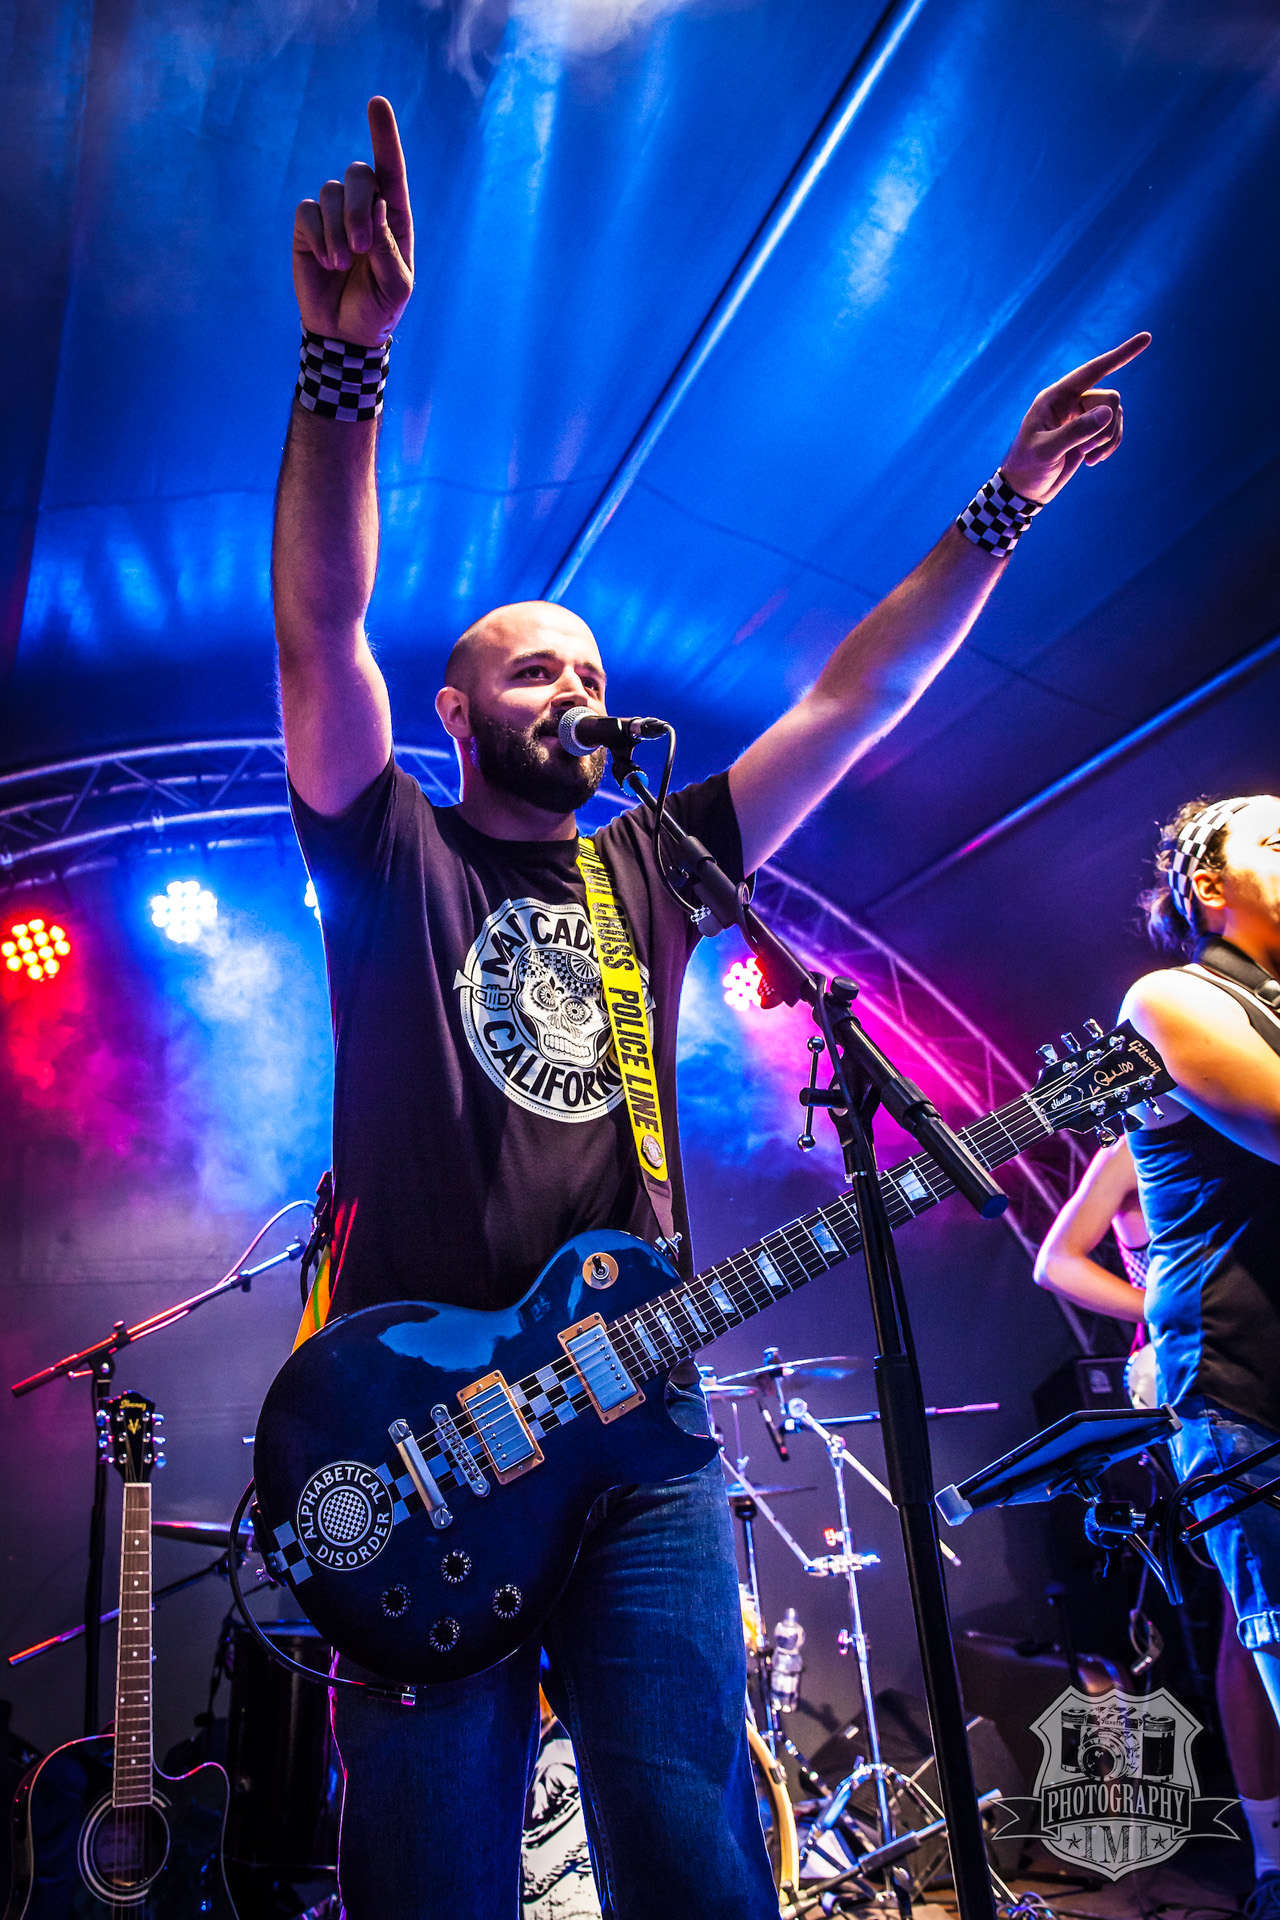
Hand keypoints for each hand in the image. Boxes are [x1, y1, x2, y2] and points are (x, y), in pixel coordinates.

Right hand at [292, 97, 413, 349]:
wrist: (345, 334)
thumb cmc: (378, 309)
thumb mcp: (395, 286)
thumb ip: (388, 248)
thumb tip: (375, 208)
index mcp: (394, 217)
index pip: (391, 170)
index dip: (384, 136)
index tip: (377, 103)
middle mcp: (365, 209)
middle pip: (359, 176)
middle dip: (358, 208)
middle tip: (359, 248)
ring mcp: (335, 216)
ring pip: (331, 193)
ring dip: (338, 230)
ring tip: (343, 265)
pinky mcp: (309, 228)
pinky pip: (309, 212)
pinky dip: (319, 237)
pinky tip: (327, 263)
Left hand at [1000, 331, 1151, 503]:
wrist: (1026, 488)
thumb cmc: (1028, 466)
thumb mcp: (1047, 451)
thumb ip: (1076, 431)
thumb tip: (1109, 413)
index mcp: (1056, 397)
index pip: (1092, 371)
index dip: (1120, 355)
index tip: (1147, 338)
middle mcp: (1071, 401)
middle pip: (1110, 399)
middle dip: (1105, 428)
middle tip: (1085, 451)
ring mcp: (1082, 416)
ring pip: (1115, 416)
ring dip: (1107, 440)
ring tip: (1086, 458)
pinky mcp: (1090, 432)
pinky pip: (1115, 431)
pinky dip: (1110, 446)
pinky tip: (1092, 461)